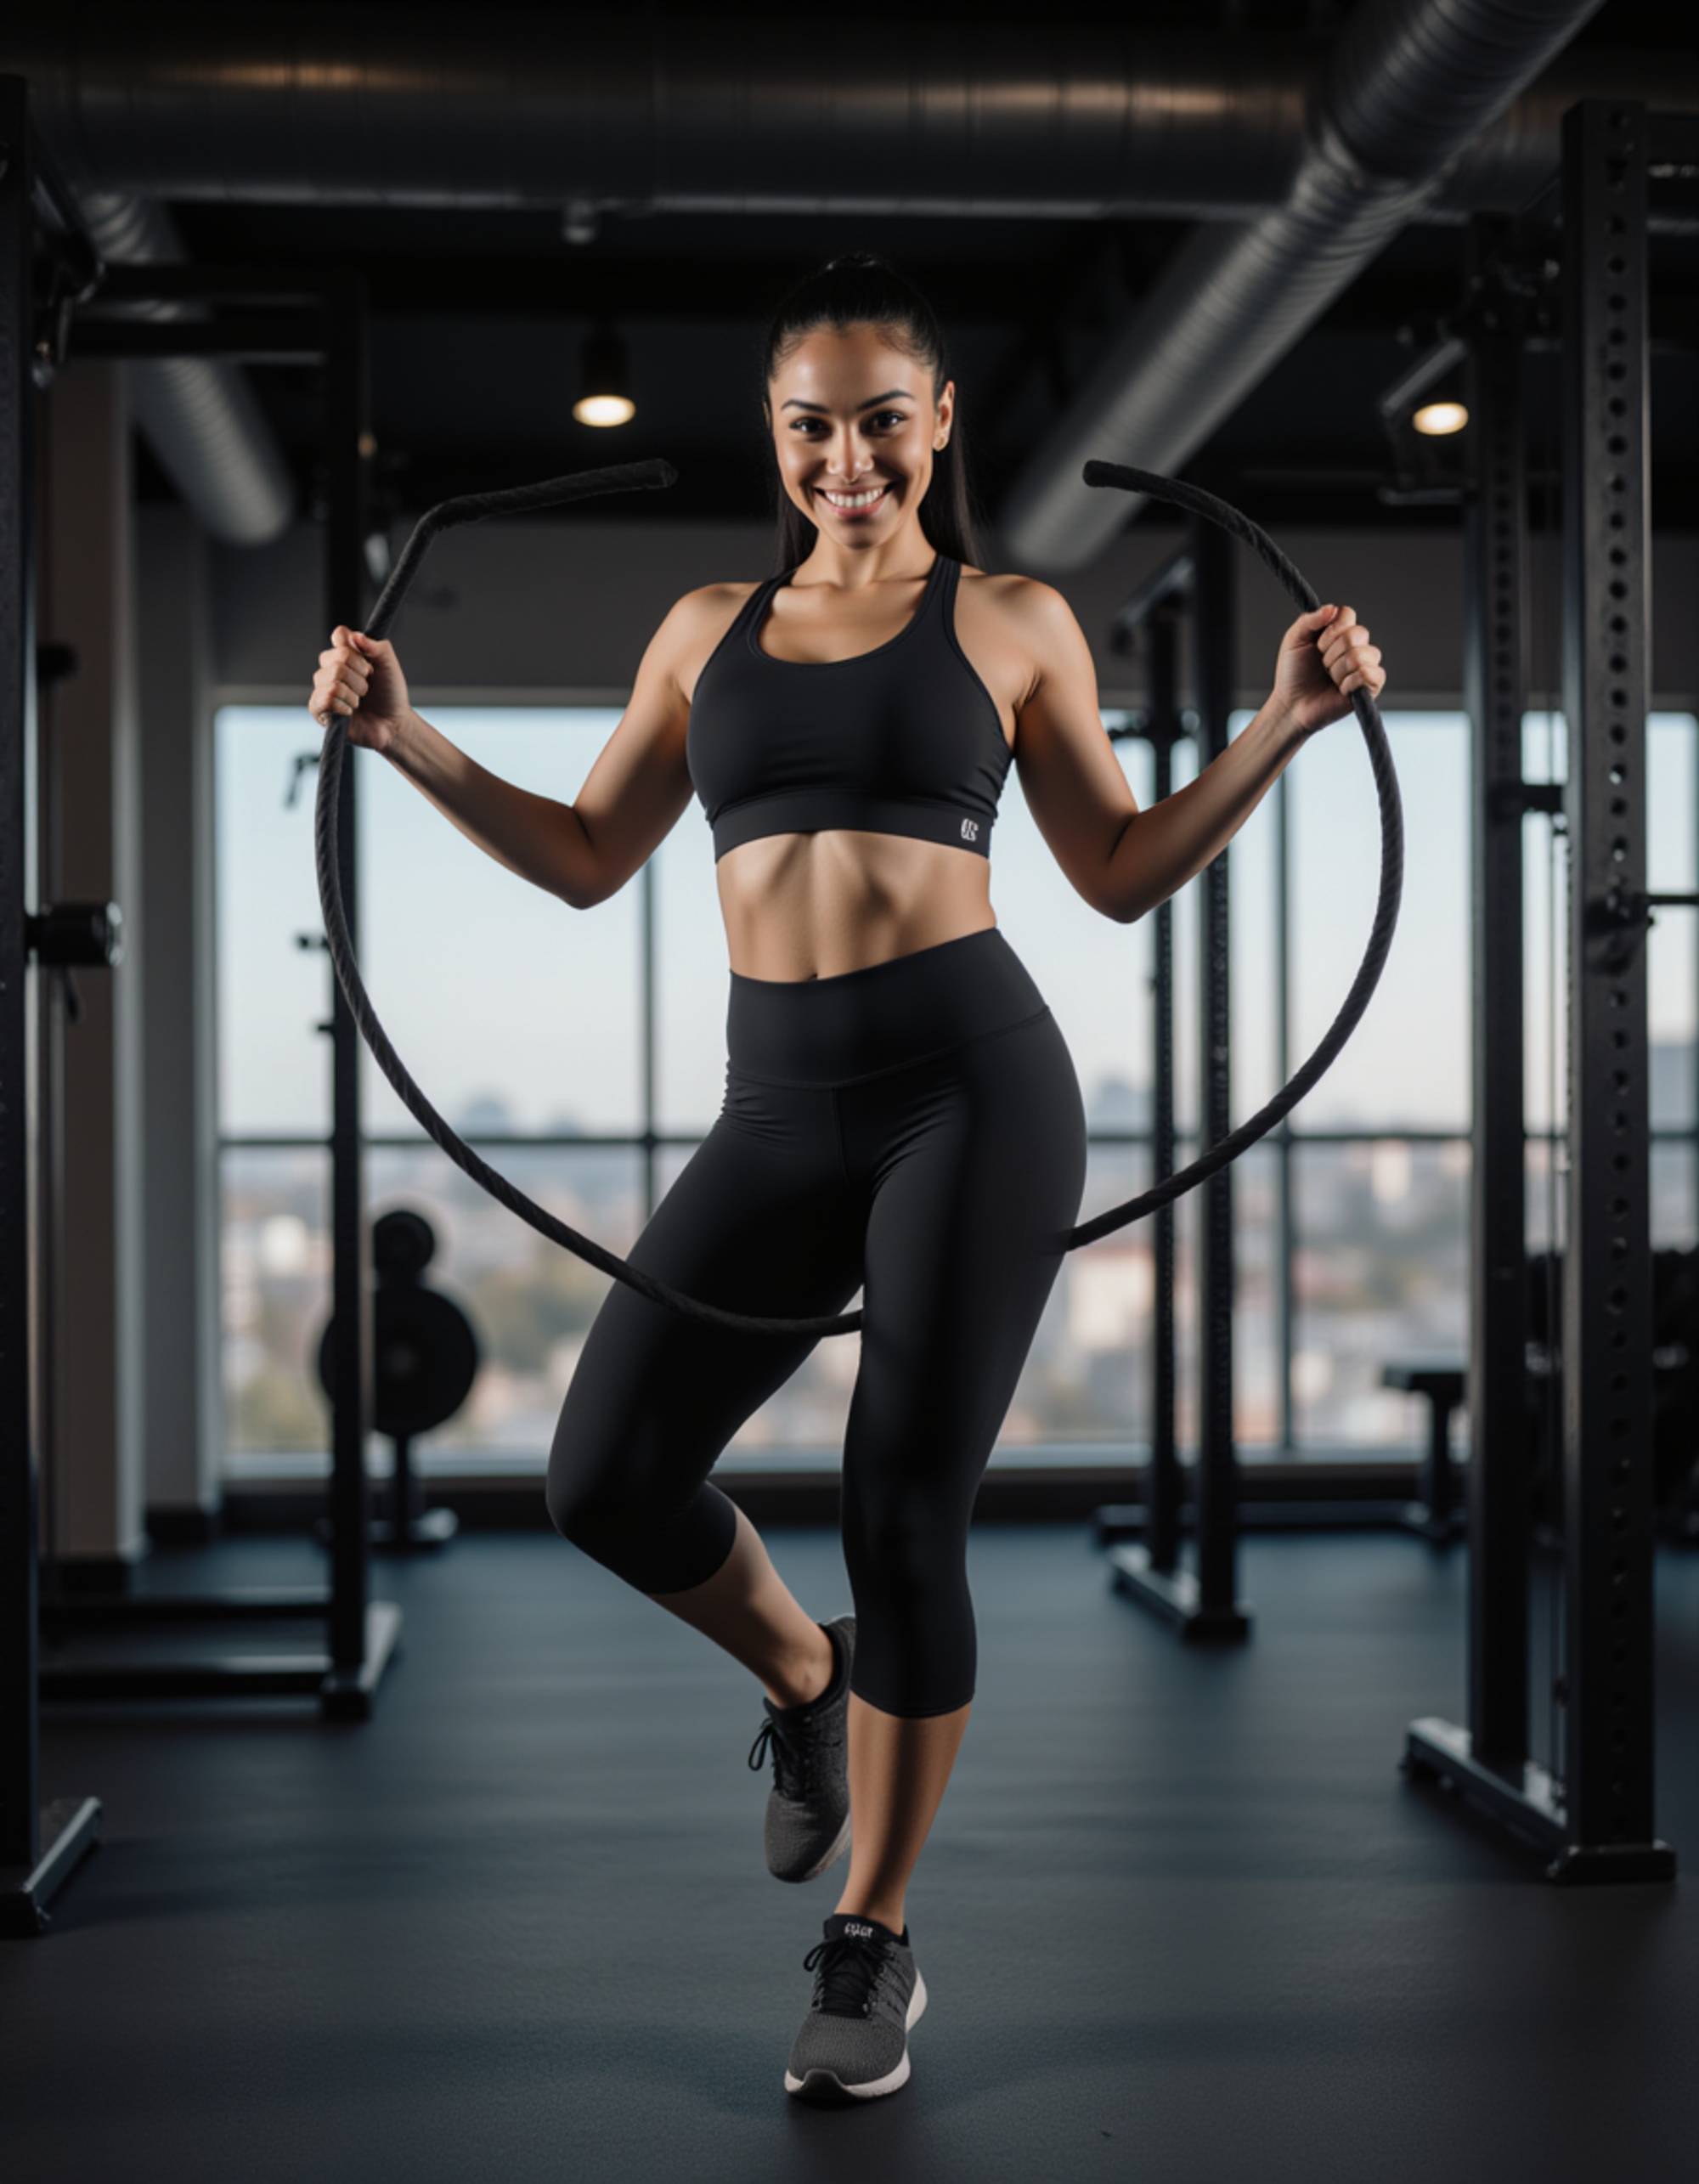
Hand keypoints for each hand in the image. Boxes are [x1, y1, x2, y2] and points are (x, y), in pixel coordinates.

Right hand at [309, 627, 411, 754]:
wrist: (392, 724)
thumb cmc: (390, 695)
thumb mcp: (390, 666)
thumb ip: (377, 647)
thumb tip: (356, 636)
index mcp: (346, 654)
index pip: (339, 635)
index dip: (355, 648)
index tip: (368, 663)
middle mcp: (330, 668)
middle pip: (336, 658)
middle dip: (359, 675)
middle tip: (367, 687)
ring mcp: (323, 688)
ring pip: (332, 679)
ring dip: (354, 693)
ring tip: (359, 701)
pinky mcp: (319, 709)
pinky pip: (325, 698)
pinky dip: (344, 706)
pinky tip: (350, 712)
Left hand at [1271, 603, 1386, 738]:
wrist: (1292, 704)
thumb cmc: (1293, 674)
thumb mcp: (1294, 640)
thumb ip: (1309, 620)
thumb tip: (1331, 609)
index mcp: (1340, 632)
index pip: (1348, 614)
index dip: (1331, 630)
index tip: (1317, 645)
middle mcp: (1356, 645)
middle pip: (1357, 633)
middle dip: (1331, 652)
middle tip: (1322, 665)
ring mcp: (1365, 665)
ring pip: (1361, 655)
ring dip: (1338, 670)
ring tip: (1330, 679)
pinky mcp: (1371, 686)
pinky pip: (1369, 674)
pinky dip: (1349, 683)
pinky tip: (1341, 690)